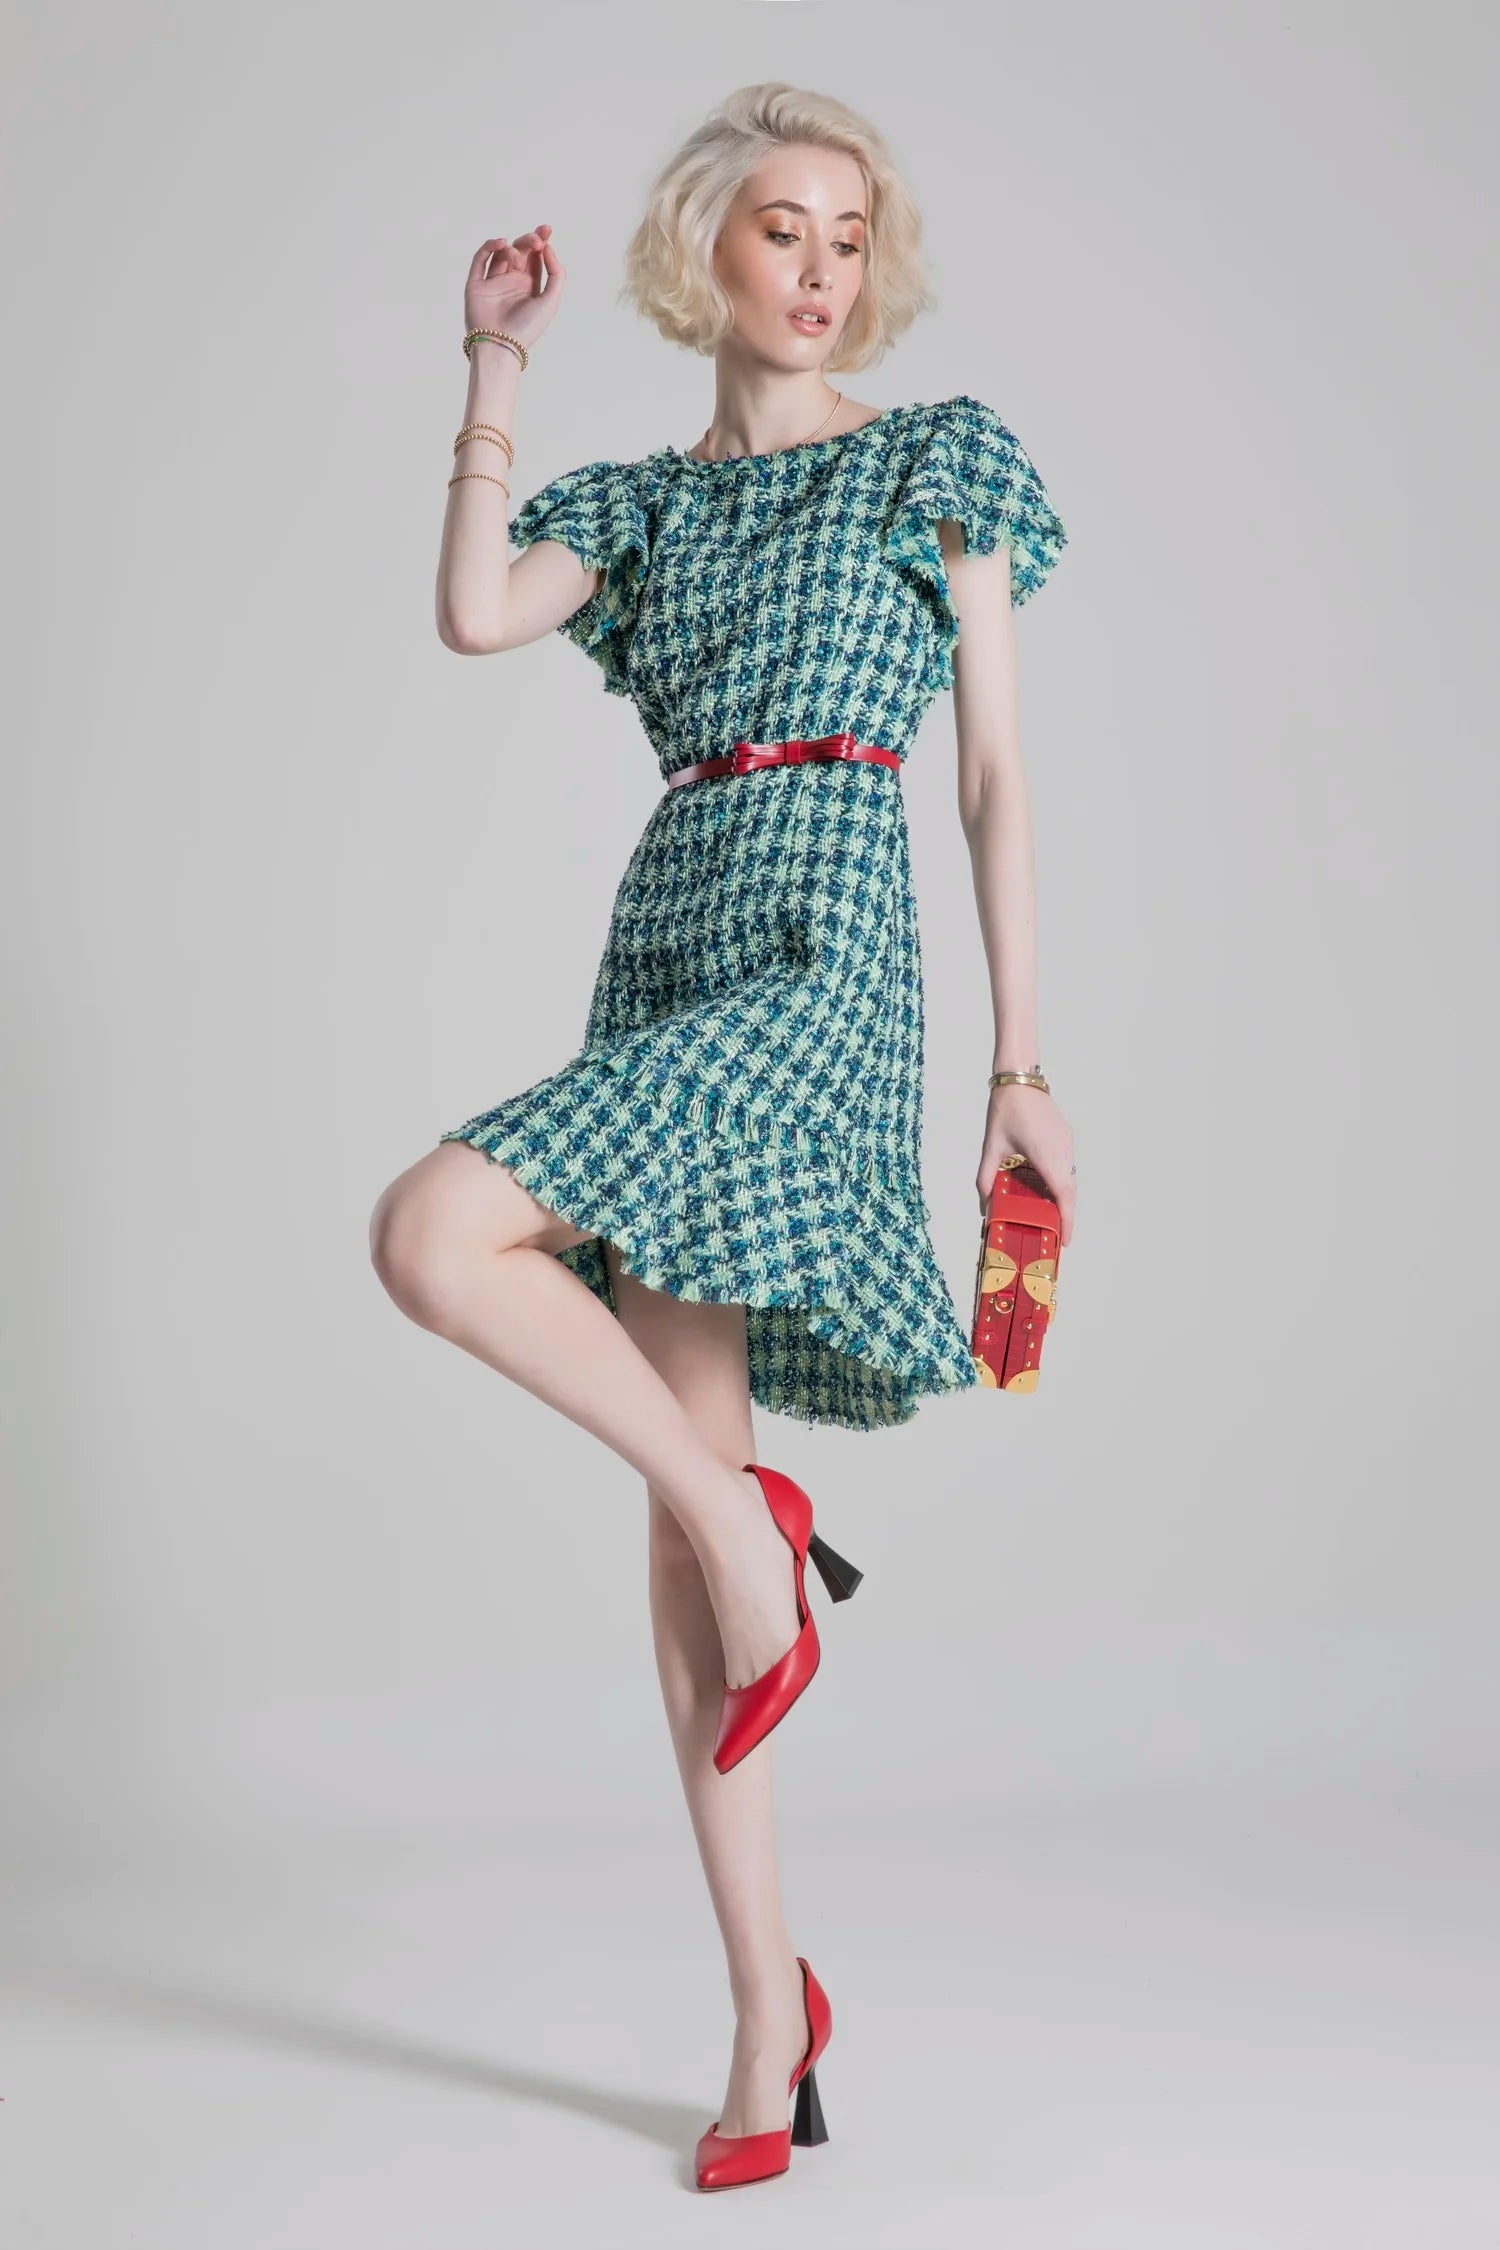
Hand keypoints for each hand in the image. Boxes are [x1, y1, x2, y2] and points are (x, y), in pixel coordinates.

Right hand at [463, 224, 566, 350]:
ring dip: (511, 249)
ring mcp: (493, 282)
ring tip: (517, 259)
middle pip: (520, 251)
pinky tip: (500, 243)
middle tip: (535, 241)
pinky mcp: (476, 285)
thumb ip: (556, 274)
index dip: (540, 241)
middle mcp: (511, 282)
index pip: (535, 257)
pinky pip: (480, 259)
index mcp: (530, 286)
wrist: (502, 345)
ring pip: (501, 253)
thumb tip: (547, 247)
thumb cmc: (528, 328)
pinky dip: (489, 247)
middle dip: (528, 241)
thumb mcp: (551, 301)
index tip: (546, 230)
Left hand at [977, 1085, 1075, 1246]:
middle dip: (1064, 1214)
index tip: (1066, 1239)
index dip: (1067, 1220)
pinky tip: (1046, 1187)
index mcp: (1045, 1154)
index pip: (1063, 1195)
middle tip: (1055, 1234)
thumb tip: (984, 1203)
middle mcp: (1062, 1150)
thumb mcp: (991, 1146)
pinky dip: (1061, 1181)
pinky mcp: (1066, 1136)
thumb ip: (986, 1177)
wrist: (1020, 1077)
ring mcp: (1067, 1142)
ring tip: (1049, 1213)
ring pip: (1070, 1178)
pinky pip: (1068, 1165)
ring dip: (1063, 1197)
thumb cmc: (1006, 1109)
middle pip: (1069, 1191)